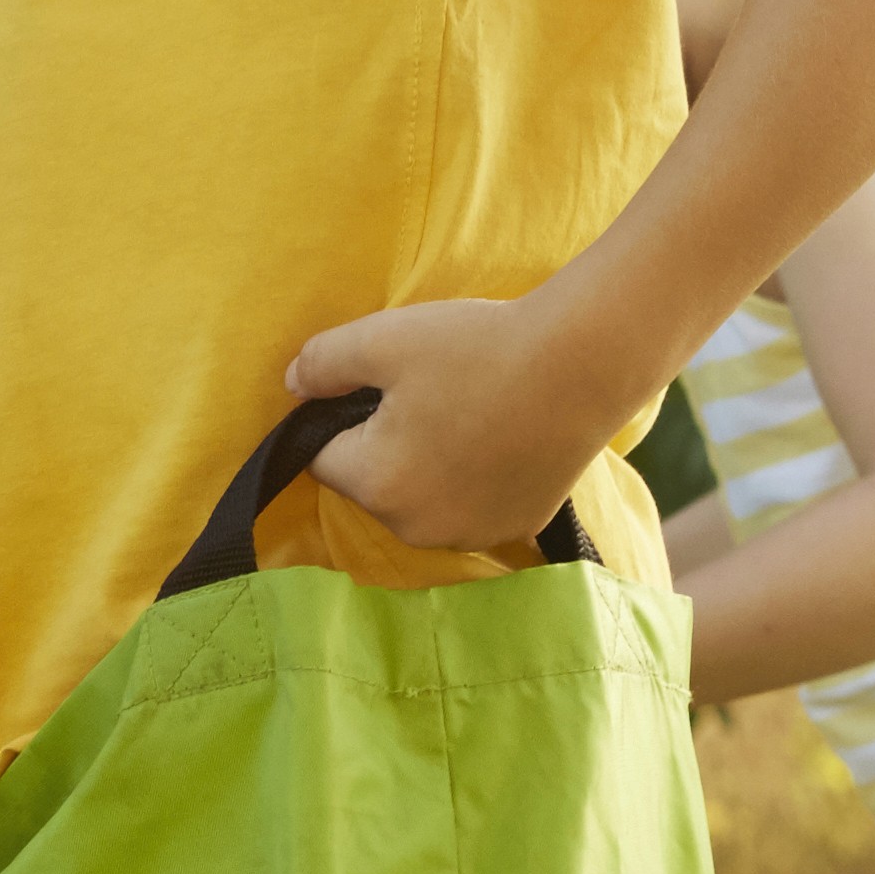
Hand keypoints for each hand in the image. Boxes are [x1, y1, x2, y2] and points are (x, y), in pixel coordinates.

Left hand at [282, 296, 637, 551]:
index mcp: (375, 485)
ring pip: (423, 500)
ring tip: (469, 412)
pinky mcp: (515, 528)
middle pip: (374, 485)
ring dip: (430, 469)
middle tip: (430, 391)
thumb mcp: (382, 339)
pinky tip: (500, 437)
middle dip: (386, 446)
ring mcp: (471, 534)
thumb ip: (321, 362)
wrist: (581, 364)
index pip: (323, 456)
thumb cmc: (475, 348)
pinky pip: (471, 507)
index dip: (342, 415)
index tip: (381, 385)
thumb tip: (293, 384)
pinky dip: (475, 481)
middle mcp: (416, 528)